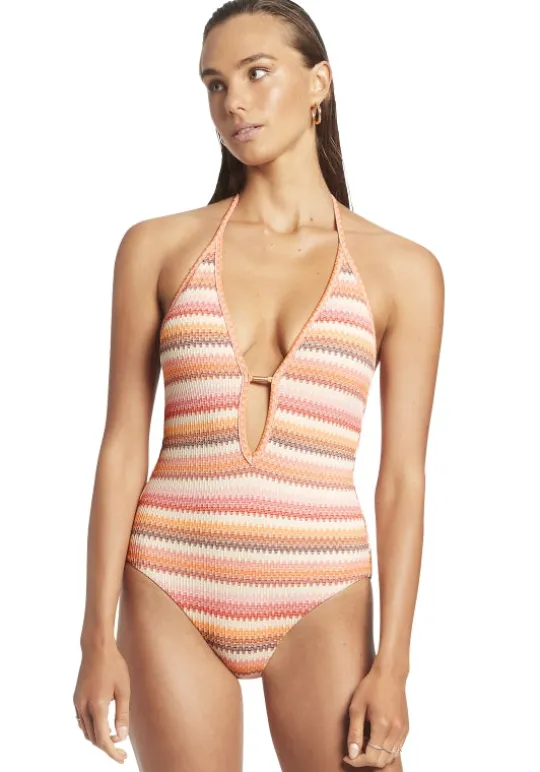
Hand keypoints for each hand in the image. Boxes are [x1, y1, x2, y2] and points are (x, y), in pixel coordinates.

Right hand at [73, 641, 130, 763]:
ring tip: (115, 737)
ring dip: (99, 738)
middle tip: (122, 750)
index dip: (112, 752)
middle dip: (107, 747)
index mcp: (97, 706)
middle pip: (93, 738)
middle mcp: (83, 707)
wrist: (97, 648)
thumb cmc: (114, 666)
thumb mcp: (124, 690)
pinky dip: (92, 728)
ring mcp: (77, 703)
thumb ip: (122, 714)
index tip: (123, 758)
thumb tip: (122, 737)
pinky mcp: (76, 699)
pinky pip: (82, 721)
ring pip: (86, 731)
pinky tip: (103, 725)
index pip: (103, 739)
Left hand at [343, 665, 408, 767]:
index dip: (356, 760)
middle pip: (381, 761)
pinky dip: (385, 751)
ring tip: (363, 745)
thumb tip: (352, 753)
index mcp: (382, 726)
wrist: (390, 674)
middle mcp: (395, 731)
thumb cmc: (372, 686)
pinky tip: (375, 740)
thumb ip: (354, 732)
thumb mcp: (356, 707)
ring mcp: (402, 731)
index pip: (370, 757)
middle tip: (353, 752)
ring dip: (376, 757)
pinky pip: (396, 749)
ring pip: (390, 757)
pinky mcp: (405, 728)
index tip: (347, 756)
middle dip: (365, 760)